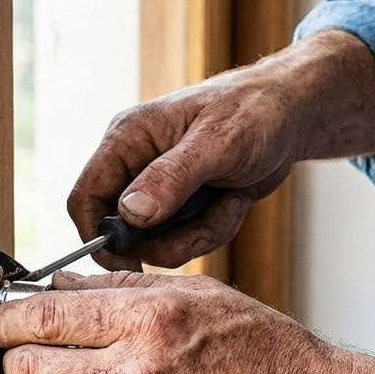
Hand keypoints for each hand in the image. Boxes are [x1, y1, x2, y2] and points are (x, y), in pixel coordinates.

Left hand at [0, 271, 345, 373]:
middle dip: (22, 359)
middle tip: (37, 354)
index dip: (6, 320)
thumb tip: (54, 287)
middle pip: (26, 372)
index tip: (4, 322)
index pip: (37, 320)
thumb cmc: (265, 351)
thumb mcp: (200, 294)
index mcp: (150, 320)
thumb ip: (119, 288)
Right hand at [68, 65, 297, 271]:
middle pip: (123, 233)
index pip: (85, 198)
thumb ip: (171, 178)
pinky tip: (235, 200)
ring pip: (158, 243)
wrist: (289, 118)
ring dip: (199, 234)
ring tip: (229, 200)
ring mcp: (159, 190)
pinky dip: (215, 229)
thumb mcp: (216, 144)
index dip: (98, 236)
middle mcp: (136, 166)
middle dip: (168, 240)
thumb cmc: (254, 112)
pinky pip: (186, 241)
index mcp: (127, 140)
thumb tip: (129, 212)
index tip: (131, 261)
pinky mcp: (183, 207)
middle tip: (205, 225)